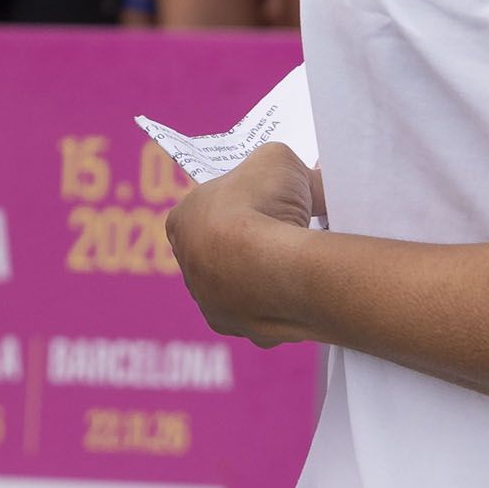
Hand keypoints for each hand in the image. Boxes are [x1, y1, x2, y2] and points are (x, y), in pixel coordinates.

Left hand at [166, 144, 324, 345]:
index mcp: (182, 220)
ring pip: (241, 284)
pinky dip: (281, 300)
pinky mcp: (239, 327)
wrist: (276, 269)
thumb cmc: (262, 206)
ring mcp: (211, 302)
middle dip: (252, 238)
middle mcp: (188, 266)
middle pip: (224, 248)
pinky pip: (263, 312)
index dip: (239, 200)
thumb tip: (306, 179)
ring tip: (299, 259)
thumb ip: (281, 167)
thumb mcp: (276, 160)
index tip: (266, 198)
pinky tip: (300, 287)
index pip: (207, 207)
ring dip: (265, 273)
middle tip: (288, 227)